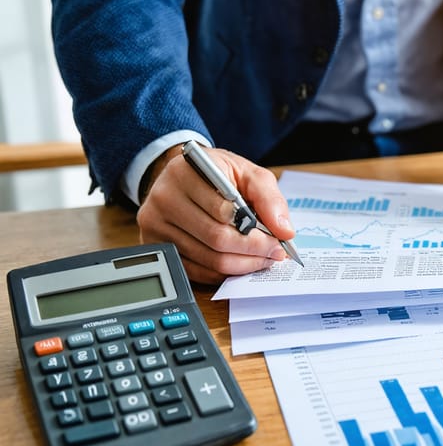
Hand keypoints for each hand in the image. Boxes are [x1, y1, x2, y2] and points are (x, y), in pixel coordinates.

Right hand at [136, 144, 294, 283]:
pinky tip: (238, 264)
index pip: (223, 210)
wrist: (186, 176)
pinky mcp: (155, 243)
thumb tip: (284, 231)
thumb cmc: (218, 174)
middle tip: (274, 254)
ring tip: (261, 259)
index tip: (277, 240)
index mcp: (184, 173)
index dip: (255, 231)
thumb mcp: (247, 173)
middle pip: (215, 238)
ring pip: (206, 258)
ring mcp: (155, 223)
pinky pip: (193, 270)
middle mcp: (164, 197)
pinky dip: (221, 273)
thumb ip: (269, 198)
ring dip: (241, 265)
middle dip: (252, 251)